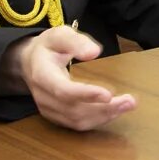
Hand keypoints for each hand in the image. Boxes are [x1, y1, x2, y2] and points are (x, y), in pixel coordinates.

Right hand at [3, 26, 136, 130]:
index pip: (64, 90)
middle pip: (74, 109)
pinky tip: (114, 111)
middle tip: (130, 100)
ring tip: (127, 105)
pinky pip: (76, 124)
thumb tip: (94, 52)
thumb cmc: (48, 47)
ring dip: (104, 116)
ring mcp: (48, 110)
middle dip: (104, 108)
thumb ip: (76, 41)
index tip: (109, 94)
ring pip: (77, 121)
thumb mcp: (59, 35)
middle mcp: (44, 97)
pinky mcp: (56, 116)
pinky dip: (97, 120)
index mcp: (43, 75)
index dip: (86, 94)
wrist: (28, 63)